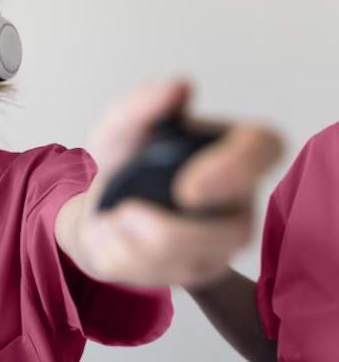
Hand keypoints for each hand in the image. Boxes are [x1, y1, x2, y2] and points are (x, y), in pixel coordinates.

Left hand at [77, 79, 281, 286]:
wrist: (98, 207)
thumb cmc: (125, 164)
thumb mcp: (119, 128)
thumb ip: (142, 105)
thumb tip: (177, 87)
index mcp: (233, 151)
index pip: (263, 151)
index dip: (235, 170)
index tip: (187, 185)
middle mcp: (236, 202)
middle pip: (233, 230)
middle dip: (176, 231)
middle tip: (128, 213)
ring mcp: (218, 245)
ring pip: (194, 259)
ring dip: (137, 241)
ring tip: (114, 217)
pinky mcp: (193, 274)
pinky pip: (160, 274)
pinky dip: (122, 253)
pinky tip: (113, 234)